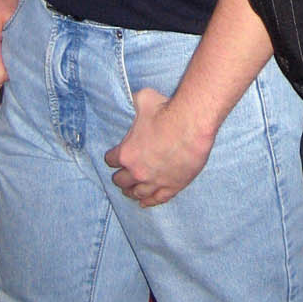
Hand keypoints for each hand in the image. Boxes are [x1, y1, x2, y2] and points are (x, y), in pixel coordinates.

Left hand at [104, 88, 215, 207]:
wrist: (192, 123)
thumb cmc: (166, 110)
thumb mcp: (142, 99)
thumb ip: (132, 103)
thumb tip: (129, 98)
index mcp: (126, 153)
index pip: (111, 160)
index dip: (112, 157)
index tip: (115, 155)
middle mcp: (137, 171)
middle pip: (121, 181)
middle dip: (121, 176)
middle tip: (123, 173)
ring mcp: (155, 181)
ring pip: (137, 193)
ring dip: (132, 191)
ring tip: (131, 190)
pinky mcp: (172, 186)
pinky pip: (157, 199)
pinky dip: (149, 202)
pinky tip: (144, 203)